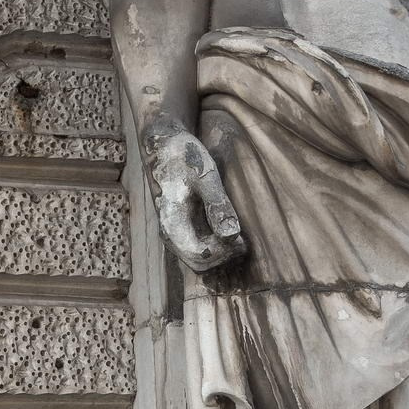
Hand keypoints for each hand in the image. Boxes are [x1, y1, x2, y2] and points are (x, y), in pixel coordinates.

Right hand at [147, 123, 244, 273]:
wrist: (164, 144)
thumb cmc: (184, 156)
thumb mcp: (205, 176)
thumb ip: (218, 205)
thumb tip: (232, 235)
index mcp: (172, 222)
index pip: (199, 256)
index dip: (223, 252)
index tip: (241, 237)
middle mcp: (170, 233)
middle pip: (198, 264)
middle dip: (223, 257)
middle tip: (244, 240)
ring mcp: (174, 232)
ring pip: (197, 259)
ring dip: (220, 254)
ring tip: (239, 236)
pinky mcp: (180, 228)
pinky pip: (198, 249)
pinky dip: (215, 247)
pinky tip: (229, 230)